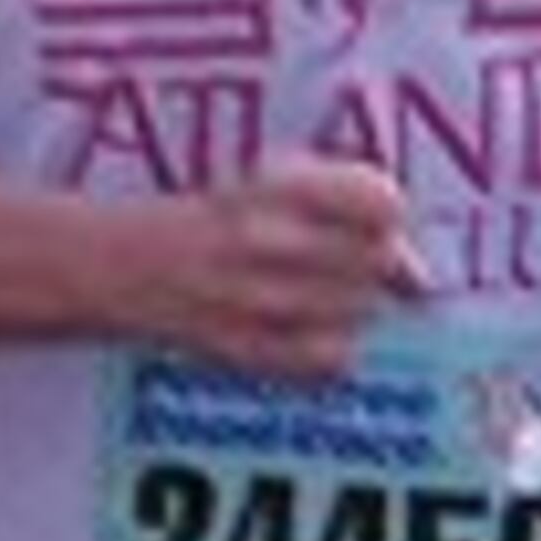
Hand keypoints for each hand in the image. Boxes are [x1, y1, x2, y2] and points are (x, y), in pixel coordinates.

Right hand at [166, 156, 428, 379]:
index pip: (380, 202)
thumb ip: (347, 204)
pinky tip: (303, 332)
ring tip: (310, 294)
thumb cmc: (212, 220)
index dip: (387, 217)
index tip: (373, 223)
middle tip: (338, 265)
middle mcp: (266, 239)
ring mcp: (253, 298)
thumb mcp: (271, 180)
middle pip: (378, 261)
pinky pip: (330, 360)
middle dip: (374, 267)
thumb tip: (417, 272)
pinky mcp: (243, 349)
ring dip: (349, 307)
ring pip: (359, 312)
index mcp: (274, 186)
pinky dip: (330, 350)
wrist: (122, 266)